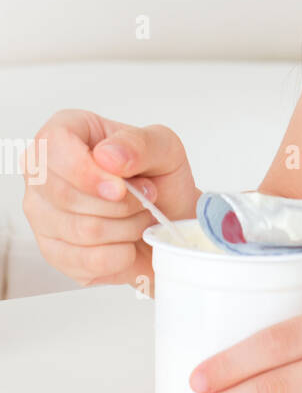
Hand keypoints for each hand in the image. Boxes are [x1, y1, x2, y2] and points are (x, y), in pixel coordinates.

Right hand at [21, 110, 199, 292]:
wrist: (168, 218)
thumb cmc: (160, 177)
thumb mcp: (165, 147)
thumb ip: (140, 144)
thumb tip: (107, 155)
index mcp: (66, 132)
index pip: (52, 145)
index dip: (84, 171)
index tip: (120, 188)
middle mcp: (43, 173)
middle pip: (64, 194)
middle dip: (120, 204)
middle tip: (147, 197)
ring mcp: (42, 214)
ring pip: (78, 230)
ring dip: (125, 227)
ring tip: (141, 216)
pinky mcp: (53, 251)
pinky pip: (83, 261)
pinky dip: (119, 255)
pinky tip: (129, 242)